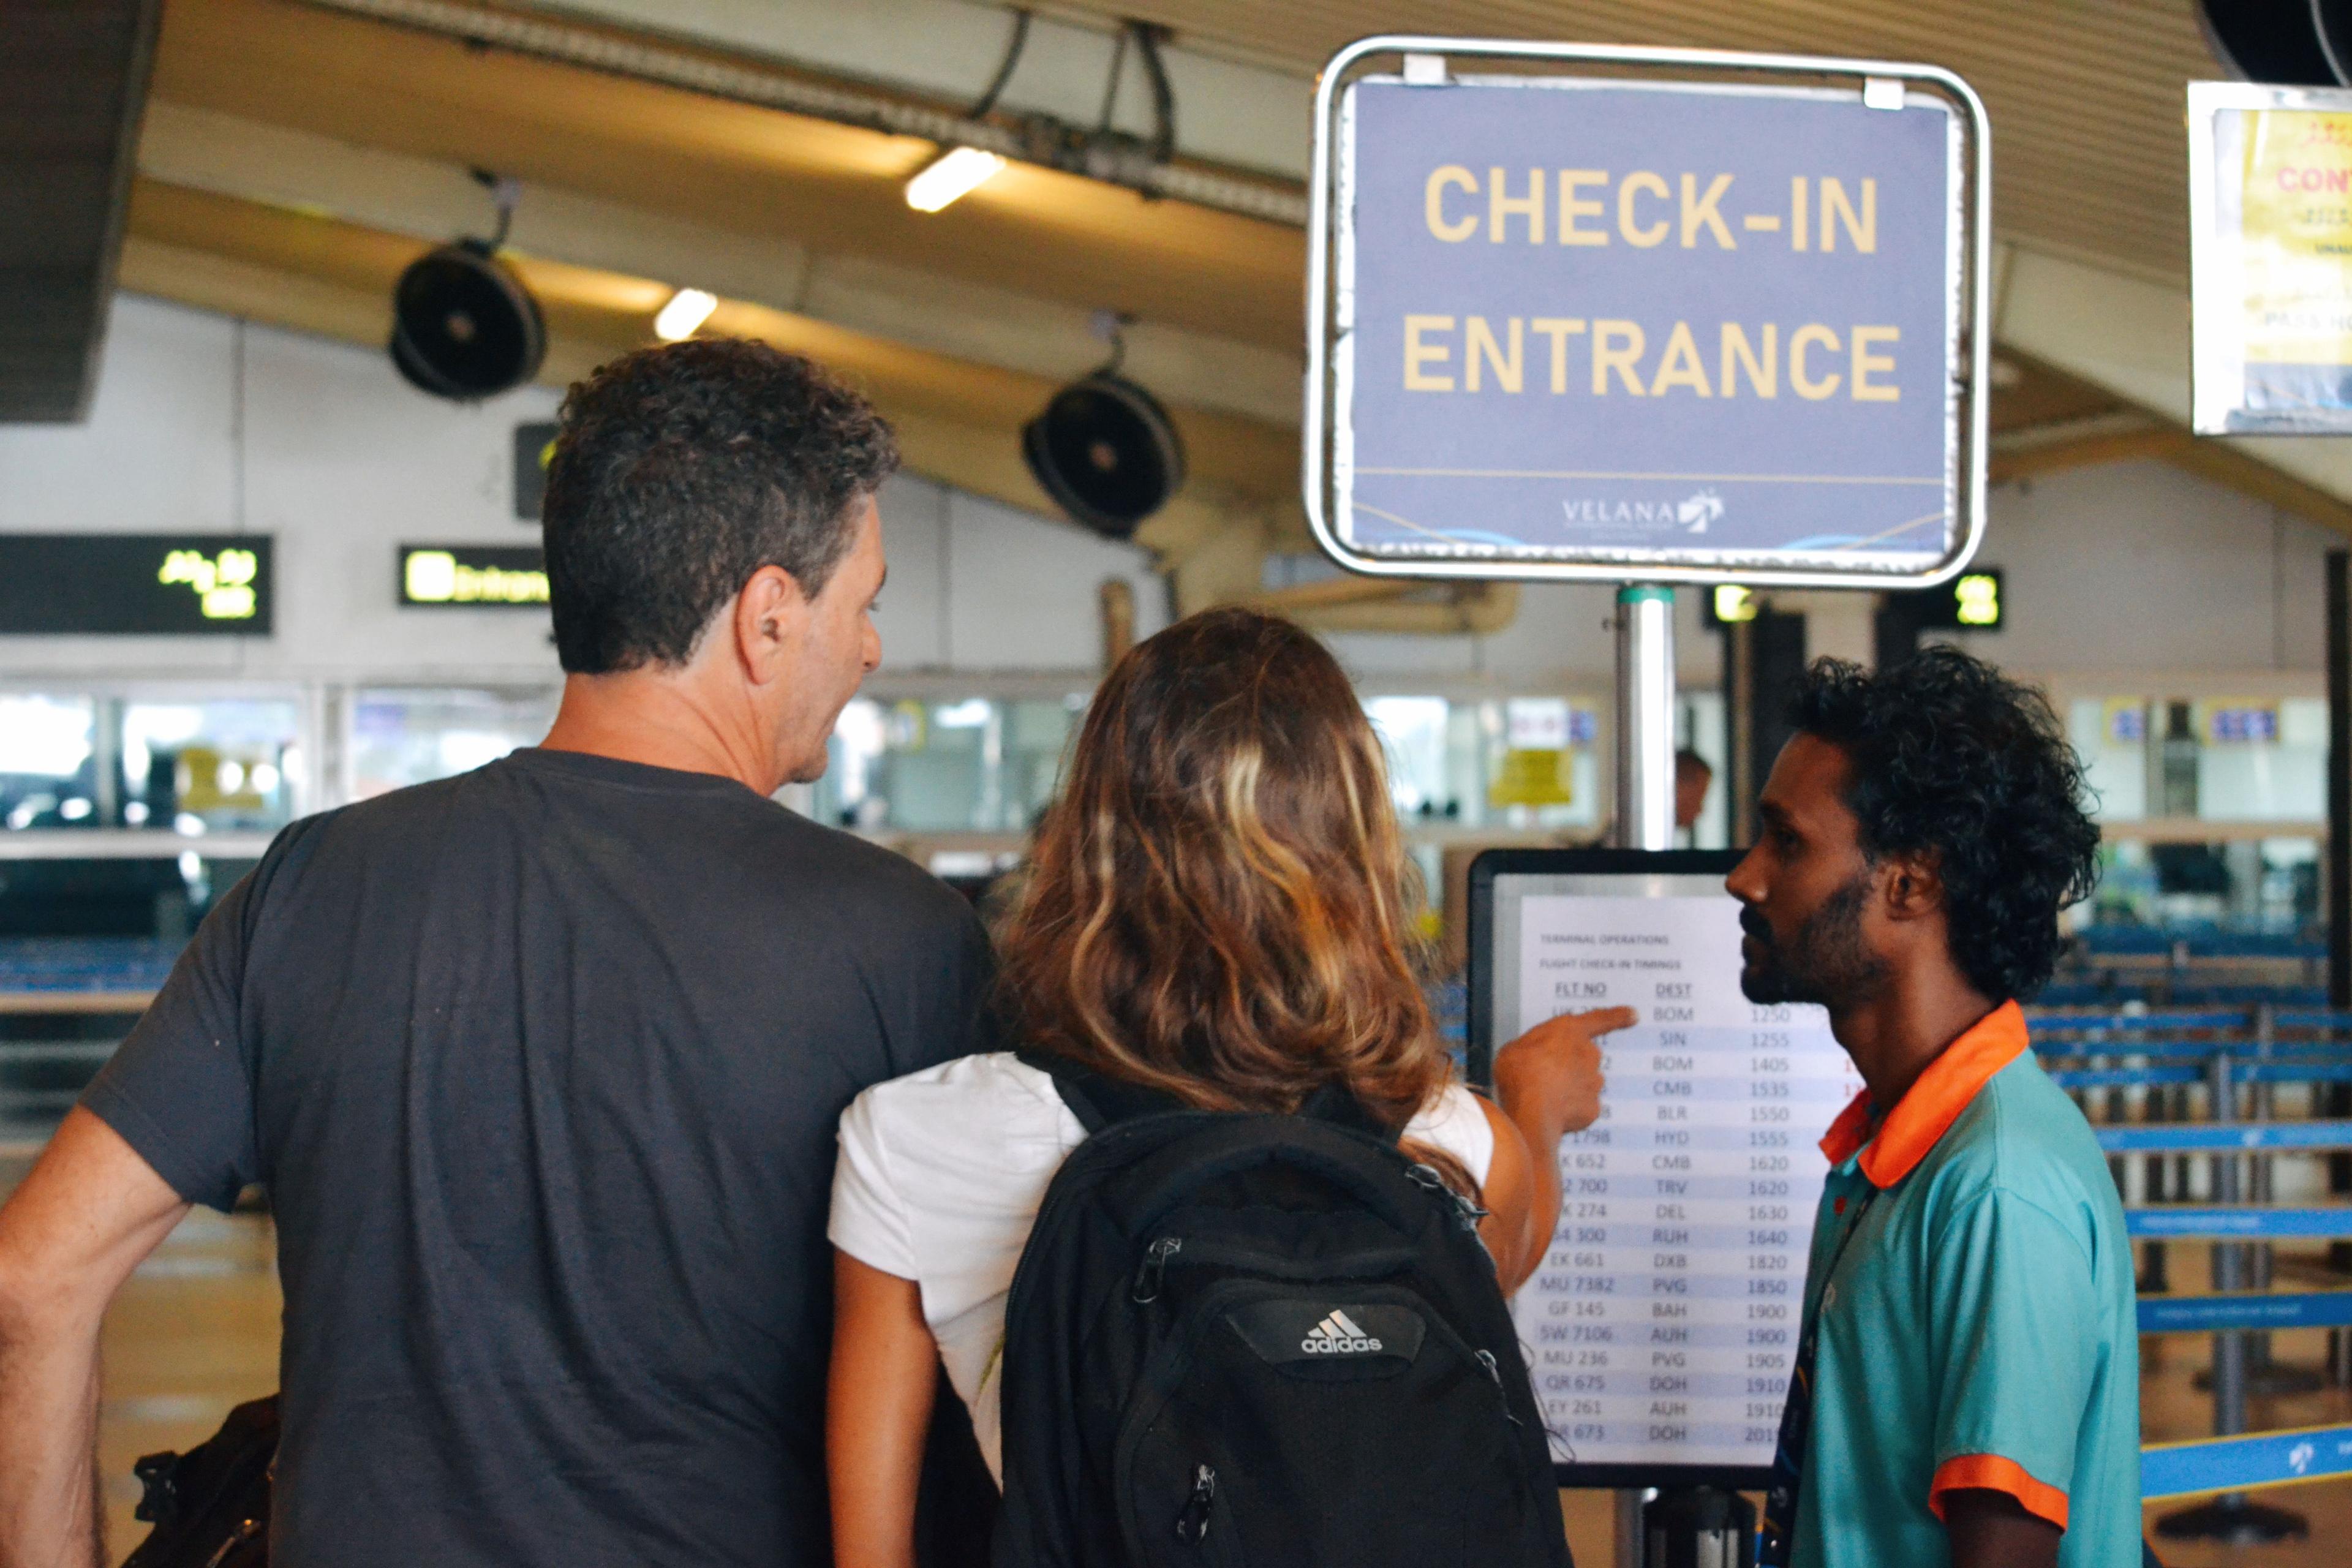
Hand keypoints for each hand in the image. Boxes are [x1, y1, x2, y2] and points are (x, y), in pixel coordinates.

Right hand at [1493, 1006, 1632, 1140]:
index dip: (1617, 1016)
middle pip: (1584, 1058)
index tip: (1634, 1015)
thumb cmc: (1519, 1071)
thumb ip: (1534, 1049)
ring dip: (1568, 1089)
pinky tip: (1550, 1113)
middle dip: (1569, 1066)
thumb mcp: (1515, 1049)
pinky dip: (1569, 1111)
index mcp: (1570, 1031)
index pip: (1599, 1020)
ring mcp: (1594, 1083)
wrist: (1530, 1109)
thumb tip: (1536, 1058)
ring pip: (1583, 1085)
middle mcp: (1589, 1054)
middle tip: (1544, 1076)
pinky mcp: (1593, 1109)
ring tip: (1543, 1098)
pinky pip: (1580, 1108)